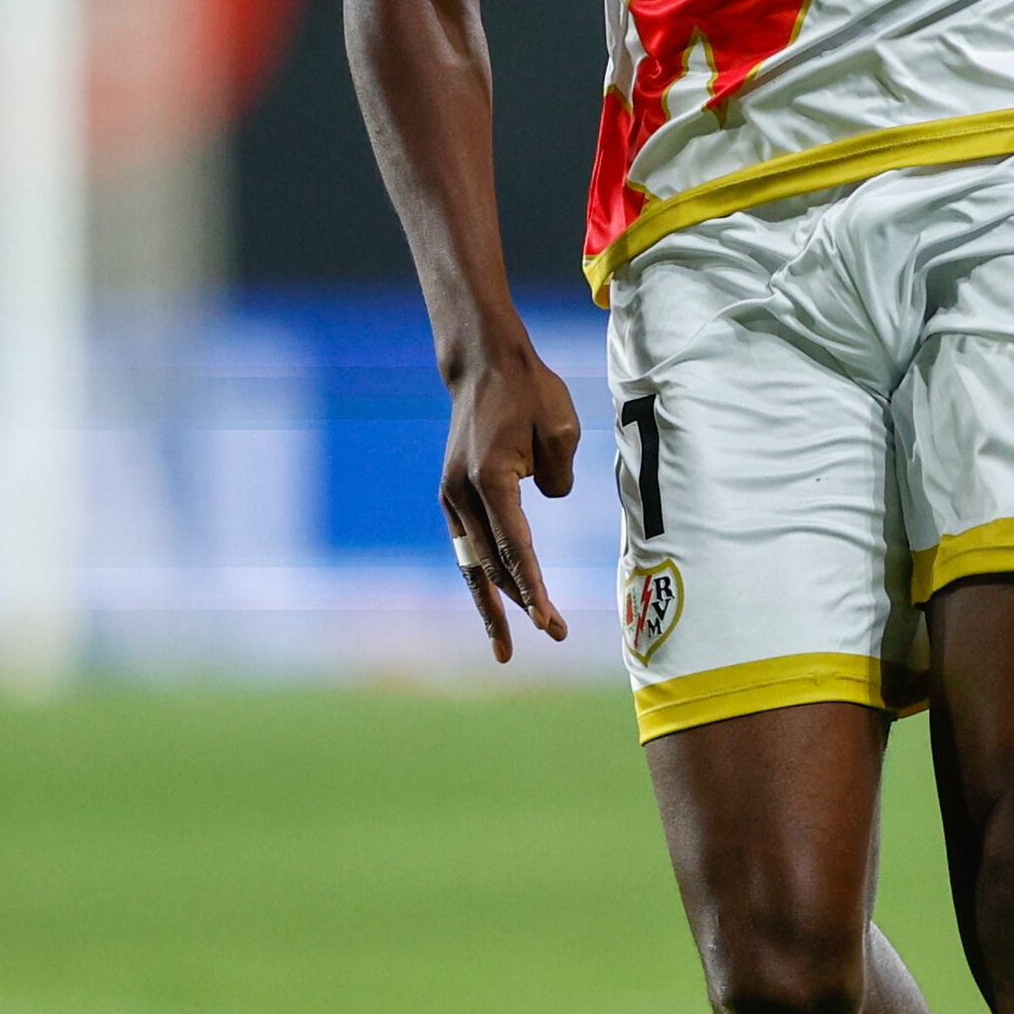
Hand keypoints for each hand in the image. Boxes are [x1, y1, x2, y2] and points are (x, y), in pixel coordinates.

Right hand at [440, 339, 579, 660]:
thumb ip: (559, 477)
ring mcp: (451, 496)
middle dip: (523, 604)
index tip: (549, 622)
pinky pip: (467, 548)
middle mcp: (462, 494)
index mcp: (491, 478)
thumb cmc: (529, 391)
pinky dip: (480, 579)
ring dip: (493, 605)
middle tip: (553, 634)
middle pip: (494, 564)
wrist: (484, 365)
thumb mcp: (562, 426)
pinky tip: (493, 607)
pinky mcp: (452, 495)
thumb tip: (546, 504)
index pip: (516, 548)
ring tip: (505, 648)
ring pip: (474, 564)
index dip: (534, 589)